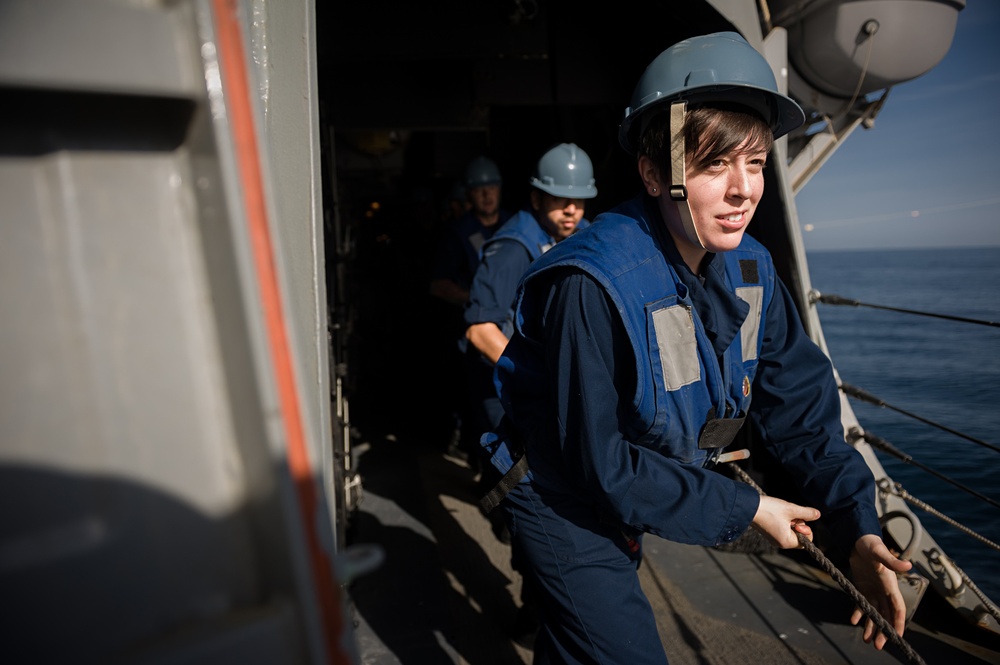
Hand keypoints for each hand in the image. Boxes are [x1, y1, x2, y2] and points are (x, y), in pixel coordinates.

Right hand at [750, 495, 820, 548]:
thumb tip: (818, 514)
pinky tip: (777, 514)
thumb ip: (806, 513)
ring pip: (791, 532)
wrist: (747, 506)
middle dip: (798, 524)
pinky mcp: (769, 533)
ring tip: (781, 513)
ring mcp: (774, 539)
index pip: (807, 541)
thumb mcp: (791, 509)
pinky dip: (784, 522)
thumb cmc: (769, 509)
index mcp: (787, 541)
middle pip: (799, 536)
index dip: (806, 529)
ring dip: (791, 521)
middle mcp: (781, 543)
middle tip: (790, 515)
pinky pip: (783, 530)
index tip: (798, 519)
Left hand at [848, 534, 912, 649]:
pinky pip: (861, 604)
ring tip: (867, 640)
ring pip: (874, 613)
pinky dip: (858, 613)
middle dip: (883, 631)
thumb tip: (908, 565)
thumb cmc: (872, 545)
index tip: (897, 636)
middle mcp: (884, 591)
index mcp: (891, 586)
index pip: (898, 609)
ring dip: (871, 627)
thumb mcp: (880, 552)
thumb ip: (892, 560)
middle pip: (886, 615)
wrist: (859, 539)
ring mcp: (873, 590)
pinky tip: (853, 621)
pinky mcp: (862, 587)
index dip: (898, 622)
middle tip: (878, 646)